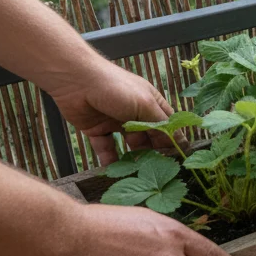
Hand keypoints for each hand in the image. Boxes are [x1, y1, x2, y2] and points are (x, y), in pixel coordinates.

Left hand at [47, 58, 174, 164]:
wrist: (76, 81)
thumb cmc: (115, 86)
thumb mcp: (145, 104)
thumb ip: (161, 124)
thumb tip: (180, 141)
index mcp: (150, 103)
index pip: (167, 125)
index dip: (174, 140)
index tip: (180, 158)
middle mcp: (135, 113)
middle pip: (149, 137)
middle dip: (154, 152)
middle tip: (158, 170)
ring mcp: (116, 122)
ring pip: (128, 145)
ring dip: (133, 158)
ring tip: (137, 173)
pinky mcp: (97, 129)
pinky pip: (106, 148)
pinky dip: (109, 159)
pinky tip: (113, 170)